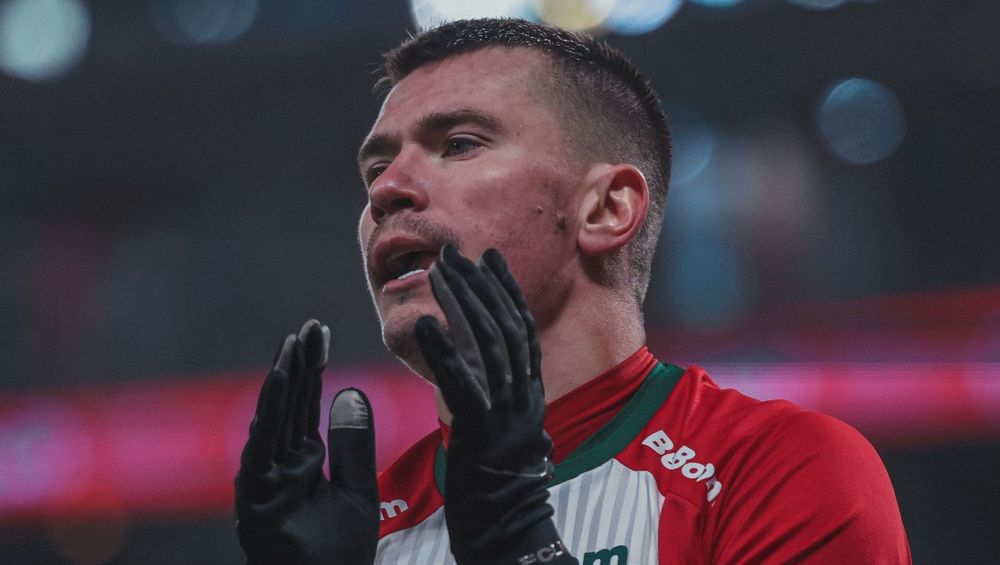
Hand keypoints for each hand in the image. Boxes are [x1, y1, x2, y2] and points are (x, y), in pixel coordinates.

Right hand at [235, 320, 378, 564]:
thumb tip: (350, 391)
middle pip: (288, 406)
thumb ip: (354, 444)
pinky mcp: (255, 500)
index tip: (319, 332)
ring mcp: (264, 482)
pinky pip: (261, 450)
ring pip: (271, 422)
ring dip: (281, 382)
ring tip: (291, 344)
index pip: (305, 404)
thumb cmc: (340, 555)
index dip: (312, 368)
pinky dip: (268, 414)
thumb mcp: (358, 491)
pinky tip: (277, 380)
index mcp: (301, 463)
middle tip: (308, 326)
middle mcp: (278, 466)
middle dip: (297, 365)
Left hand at [415, 246, 576, 564]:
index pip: (522, 330)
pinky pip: (464, 384)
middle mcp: (524, 397)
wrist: (510, 533)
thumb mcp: (504, 433)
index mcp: (529, 395)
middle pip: (505, 328)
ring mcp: (506, 413)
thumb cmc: (500, 488)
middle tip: (456, 252)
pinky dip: (445, 349)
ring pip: (489, 346)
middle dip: (481, 285)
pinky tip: (426, 321)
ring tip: (440, 270)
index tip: (490, 257)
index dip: (506, 291)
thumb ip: (499, 399)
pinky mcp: (482, 432)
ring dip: (464, 303)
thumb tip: (487, 372)